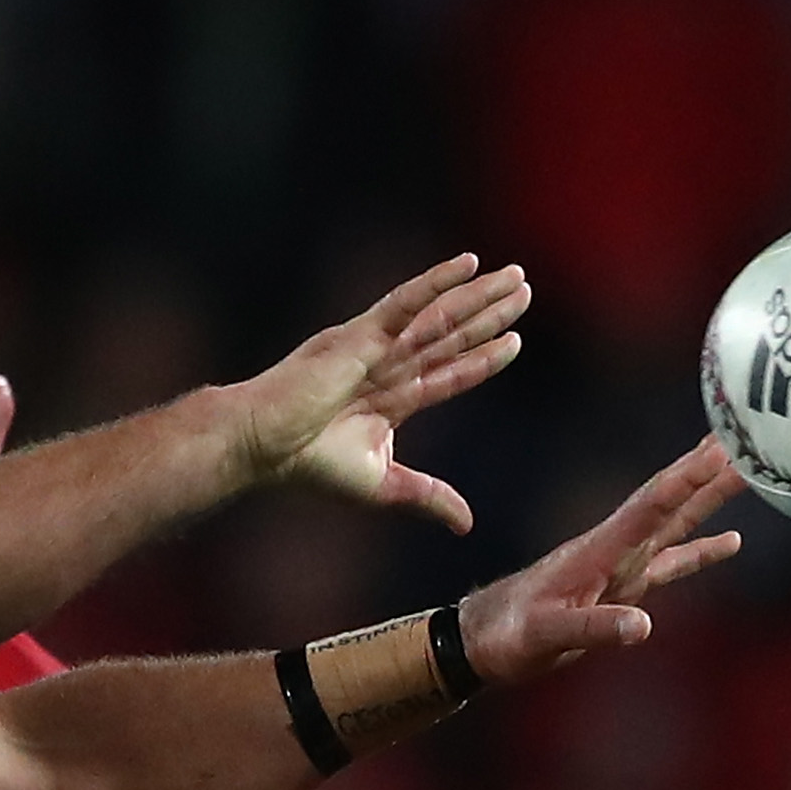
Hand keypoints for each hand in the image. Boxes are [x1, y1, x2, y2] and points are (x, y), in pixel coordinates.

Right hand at [221, 255, 532, 533]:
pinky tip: (470, 265)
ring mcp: (378, 347)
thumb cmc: (309, 465)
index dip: (483, 358)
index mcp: (393, 398)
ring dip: (479, 296)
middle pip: (453, 336)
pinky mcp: (363, 335)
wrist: (266, 446)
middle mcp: (390, 366)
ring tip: (516, 277)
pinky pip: (408, 303)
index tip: (516, 340)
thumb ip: (427, 497)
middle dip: (490, 314)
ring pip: (441, 317)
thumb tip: (466, 524)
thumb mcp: (383, 486)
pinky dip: (438, 283)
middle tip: (524, 287)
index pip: (450, 373)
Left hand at [457, 439, 745, 684]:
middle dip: (709, 467)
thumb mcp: (547, 634)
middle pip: (673, 500)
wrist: (484, 638)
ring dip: (712, 495)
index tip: (724, 449)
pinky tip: (732, 539)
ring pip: (678, 521)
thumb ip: (594, 628)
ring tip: (750, 468)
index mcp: (601, 550)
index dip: (688, 478)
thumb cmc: (509, 635)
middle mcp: (617, 548)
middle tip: (747, 431)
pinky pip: (674, 561)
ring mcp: (623, 564)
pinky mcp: (625, 585)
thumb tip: (643, 628)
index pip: (652, 505)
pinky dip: (703, 550)